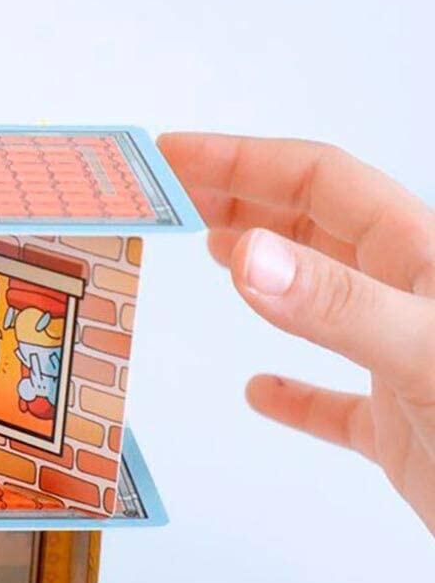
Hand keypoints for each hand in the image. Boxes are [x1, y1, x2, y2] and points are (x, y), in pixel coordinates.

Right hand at [159, 133, 434, 534]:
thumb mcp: (425, 357)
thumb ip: (337, 303)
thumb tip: (245, 253)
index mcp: (419, 259)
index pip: (318, 181)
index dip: (242, 160)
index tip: (173, 156)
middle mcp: (410, 298)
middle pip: (316, 225)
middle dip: (244, 199)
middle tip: (176, 195)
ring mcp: (405, 361)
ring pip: (323, 298)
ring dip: (265, 270)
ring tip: (214, 252)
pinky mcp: (401, 426)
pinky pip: (335, 399)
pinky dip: (293, 392)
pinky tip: (262, 393)